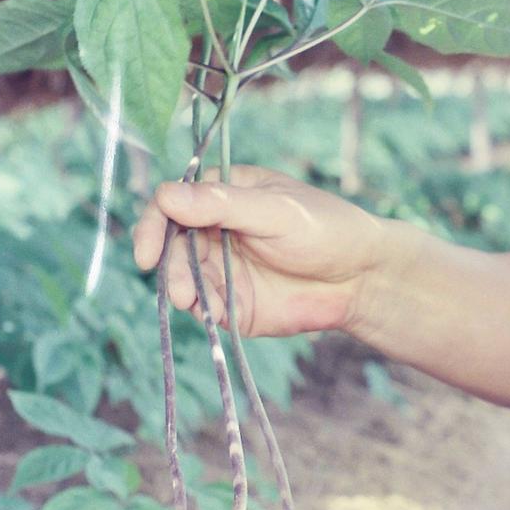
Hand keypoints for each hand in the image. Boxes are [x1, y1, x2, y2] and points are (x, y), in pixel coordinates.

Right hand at [132, 165, 392, 336]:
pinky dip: (201, 311)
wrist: (363, 278)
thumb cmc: (326, 229)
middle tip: (178, 288)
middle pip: (171, 245)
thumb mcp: (275, 210)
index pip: (172, 203)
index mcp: (224, 195)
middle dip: (168, 266)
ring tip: (189, 301)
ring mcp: (222, 268)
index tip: (147, 252)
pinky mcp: (233, 303)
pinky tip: (208, 315)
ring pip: (183, 278)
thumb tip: (166, 195)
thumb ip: (221, 205)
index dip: (154, 224)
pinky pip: (204, 307)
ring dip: (180, 289)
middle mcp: (216, 230)